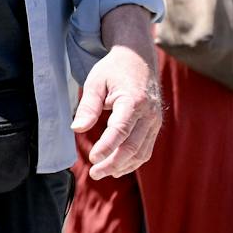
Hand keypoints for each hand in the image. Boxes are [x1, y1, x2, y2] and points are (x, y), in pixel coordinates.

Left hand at [72, 46, 162, 177]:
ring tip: (101, 173)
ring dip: (122, 166)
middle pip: (132, 146)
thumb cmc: (113, 70)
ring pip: (141, 152)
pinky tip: (117, 168)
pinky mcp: (155, 126)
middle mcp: (149, 113)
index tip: (92, 158)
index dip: (106, 147)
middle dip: (112, 163)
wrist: (139, 59)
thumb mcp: (95, 82)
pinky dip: (132, 162)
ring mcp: (155, 121)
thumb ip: (88, 106)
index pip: (120, 130)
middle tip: (93, 173)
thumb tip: (77, 129)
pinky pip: (146, 149)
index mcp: (133, 100)